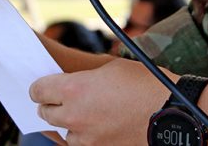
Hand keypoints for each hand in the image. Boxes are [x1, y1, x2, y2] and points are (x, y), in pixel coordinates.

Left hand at [30, 57, 171, 145]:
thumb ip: (84, 77)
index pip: (37, 90)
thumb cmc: (146, 85)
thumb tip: (71, 82)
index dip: (40, 86)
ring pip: (61, 131)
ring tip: (84, 112)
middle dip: (51, 104)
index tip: (44, 85)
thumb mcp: (111, 68)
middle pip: (44, 112)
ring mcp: (85, 137)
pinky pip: (79, 143)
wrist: (170, 111)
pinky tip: (95, 125)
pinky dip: (82, 135)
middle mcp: (73, 115)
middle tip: (62, 97)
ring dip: (67, 122)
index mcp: (74, 89)